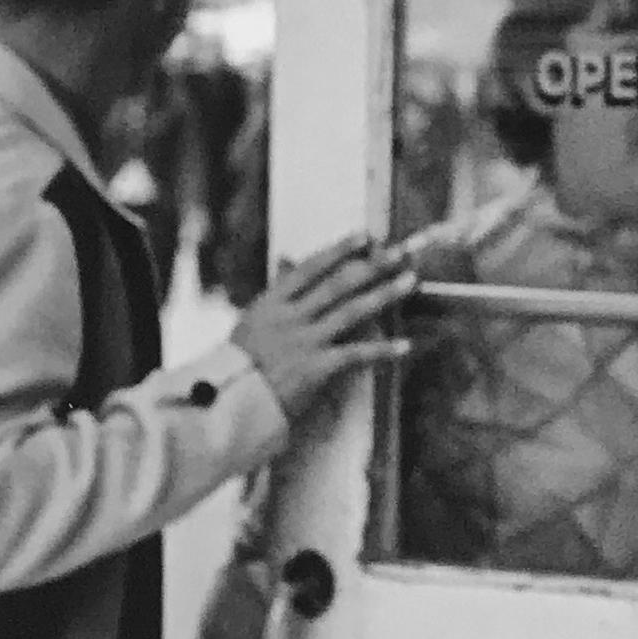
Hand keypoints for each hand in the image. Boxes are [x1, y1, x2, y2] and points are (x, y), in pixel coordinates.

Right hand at [230, 233, 419, 420]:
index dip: (340, 250)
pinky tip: (405, 345)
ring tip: (410, 282)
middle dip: (372, 266)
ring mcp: (303, 342)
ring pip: (351, 312)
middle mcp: (289, 317)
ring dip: (384, 295)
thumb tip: (288, 257)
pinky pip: (355, 355)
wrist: (227, 403)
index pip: (311, 268)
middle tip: (400, 252)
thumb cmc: (240, 363)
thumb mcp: (253, 320)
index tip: (366, 235)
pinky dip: (382, 350)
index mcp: (272, 302)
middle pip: (337, 285)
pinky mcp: (315, 369)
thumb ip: (278, 292)